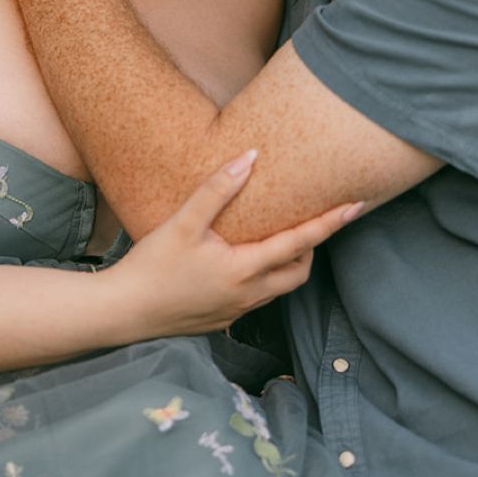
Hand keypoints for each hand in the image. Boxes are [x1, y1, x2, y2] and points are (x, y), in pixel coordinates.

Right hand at [104, 150, 361, 339]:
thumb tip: (250, 157)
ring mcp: (236, 311)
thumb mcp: (182, 223)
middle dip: (312, 248)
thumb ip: (217, 190)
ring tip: (281, 237)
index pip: (299, 243)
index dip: (329, 223)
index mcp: (244, 270)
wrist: (122, 313)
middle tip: (313, 220)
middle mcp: (248, 295)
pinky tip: (243, 262)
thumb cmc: (151, 267)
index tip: (355, 206)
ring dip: (288, 264)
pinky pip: (256, 298)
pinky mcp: (221, 319)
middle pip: (298, 273)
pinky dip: (263, 278)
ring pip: (278, 288)